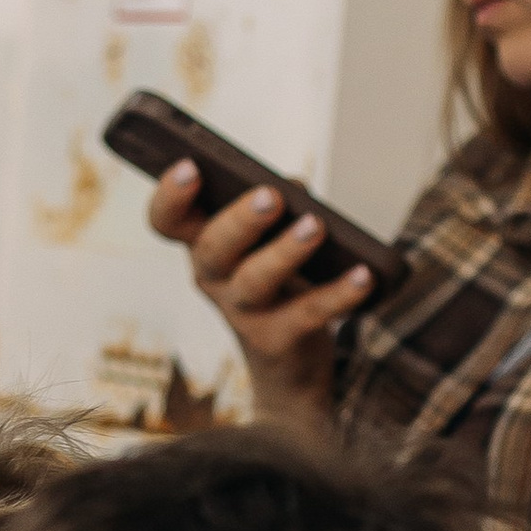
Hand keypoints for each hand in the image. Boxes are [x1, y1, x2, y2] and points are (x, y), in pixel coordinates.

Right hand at [150, 167, 371, 429]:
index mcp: (204, 244)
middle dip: (239, 221)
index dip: (170, 196)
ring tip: (315, 226)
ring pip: (255, 281)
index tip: (189, 167)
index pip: (167, 221)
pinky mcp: (276, 340)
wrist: (287, 363)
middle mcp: (213, 279)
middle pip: (213, 248)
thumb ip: (280, 202)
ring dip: (285, 252)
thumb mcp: (271, 237)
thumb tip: (295, 190)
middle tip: (268, 196)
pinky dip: (338, 294)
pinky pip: (307, 314)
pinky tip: (363, 274)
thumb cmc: (279, 280)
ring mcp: (241, 313)